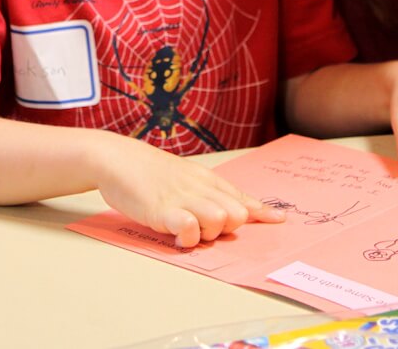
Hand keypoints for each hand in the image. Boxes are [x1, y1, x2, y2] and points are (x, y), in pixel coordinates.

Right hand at [94, 136, 284, 247]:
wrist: (117, 159)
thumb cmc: (150, 172)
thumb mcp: (184, 176)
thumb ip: (207, 191)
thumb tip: (228, 207)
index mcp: (206, 179)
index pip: (241, 196)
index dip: (261, 211)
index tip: (279, 219)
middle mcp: (200, 187)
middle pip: (236, 214)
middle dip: (228, 227)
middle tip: (204, 227)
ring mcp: (183, 198)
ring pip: (219, 220)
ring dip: (208, 233)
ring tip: (187, 230)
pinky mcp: (164, 210)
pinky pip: (190, 228)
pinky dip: (188, 237)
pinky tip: (176, 235)